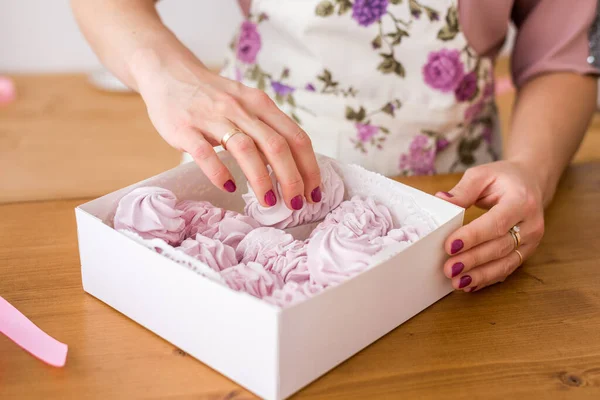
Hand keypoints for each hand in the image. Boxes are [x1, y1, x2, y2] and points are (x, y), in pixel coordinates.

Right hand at [131, 52, 320, 209]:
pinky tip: (229, 186)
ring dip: (261, 179)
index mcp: (260, 104)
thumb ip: (266, 129)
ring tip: (269, 202)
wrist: (168, 72)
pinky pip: (204, 153)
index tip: (314, 192)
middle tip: (295, 204)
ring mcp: (212, 117)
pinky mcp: (185, 128)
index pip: (296, 137)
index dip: (309, 167)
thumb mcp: (246, 104)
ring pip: (245, 149)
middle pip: (276, 145)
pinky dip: (219, 172)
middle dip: (291, 179)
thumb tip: (292, 167)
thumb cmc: (212, 96)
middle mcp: (240, 109)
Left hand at [435, 160, 545, 291]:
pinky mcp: (526, 252)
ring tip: (457, 282)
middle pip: (499, 246)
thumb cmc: (504, 179)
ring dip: (480, 275)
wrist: (531, 184)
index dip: (473, 236)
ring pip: (505, 263)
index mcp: (522, 201)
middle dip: (473, 260)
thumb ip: (463, 190)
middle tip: (449, 268)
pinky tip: (469, 285)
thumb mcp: (483, 175)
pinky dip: (487, 278)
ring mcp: (531, 241)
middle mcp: (531, 224)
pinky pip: (507, 269)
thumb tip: (441, 201)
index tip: (450, 246)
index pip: (496, 222)